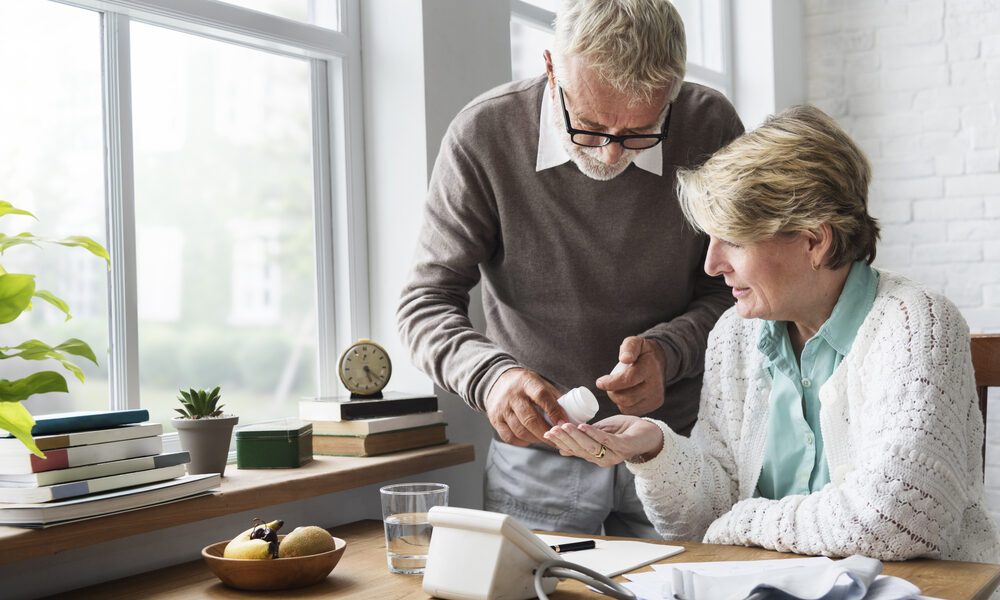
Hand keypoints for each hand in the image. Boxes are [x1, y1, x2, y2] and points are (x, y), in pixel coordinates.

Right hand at [485, 368, 568, 446]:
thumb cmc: (525, 385)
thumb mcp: (540, 383)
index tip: (565, 423)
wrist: (497, 382)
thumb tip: (573, 416)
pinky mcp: (495, 420)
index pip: (541, 396)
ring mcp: (501, 409)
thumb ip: (554, 398)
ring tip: (546, 439)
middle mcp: (512, 395)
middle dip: (547, 432)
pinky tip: (531, 439)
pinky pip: (510, 437)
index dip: (554, 411)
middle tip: (559, 440)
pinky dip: (523, 442)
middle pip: (530, 419)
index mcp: (527, 383)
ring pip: (520, 431)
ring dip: (536, 439)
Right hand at [543, 415, 663, 465]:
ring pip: (590, 446)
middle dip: (565, 439)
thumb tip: (561, 448)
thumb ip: (583, 439)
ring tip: (564, 426)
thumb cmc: (623, 431)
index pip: (574, 451)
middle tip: (552, 429)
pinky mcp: (624, 446)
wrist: (649, 432)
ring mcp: (614, 454)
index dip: (561, 442)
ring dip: (576, 436)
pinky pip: (606, 440)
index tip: (547, 432)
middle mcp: (603, 459)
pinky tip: (583, 426)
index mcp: (595, 456)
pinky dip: (593, 433)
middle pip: (580, 450)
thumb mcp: (599, 433)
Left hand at [596, 336, 666, 415]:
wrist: (660, 361)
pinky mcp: (655, 404)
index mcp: (649, 367)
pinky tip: (625, 394)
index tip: (600, 382)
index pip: (628, 380)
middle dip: (611, 392)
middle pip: (626, 397)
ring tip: (618, 388)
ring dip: (617, 399)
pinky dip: (624, 405)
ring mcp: (656, 396)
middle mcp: (655, 384)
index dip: (611, 383)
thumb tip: (624, 358)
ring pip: (628, 406)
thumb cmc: (643, 352)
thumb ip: (629, 347)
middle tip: (608, 385)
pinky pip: (632, 411)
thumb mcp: (636, 342)